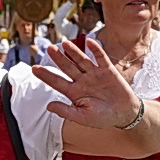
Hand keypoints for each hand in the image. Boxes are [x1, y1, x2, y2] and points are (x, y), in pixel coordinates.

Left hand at [26, 39, 141, 127]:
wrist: (125, 113)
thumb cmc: (103, 117)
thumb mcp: (83, 117)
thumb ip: (66, 111)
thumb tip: (48, 106)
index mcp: (74, 92)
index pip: (57, 82)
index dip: (46, 75)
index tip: (34, 68)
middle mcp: (82, 80)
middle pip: (67, 67)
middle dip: (58, 58)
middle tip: (49, 48)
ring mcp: (94, 74)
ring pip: (81, 60)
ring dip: (74, 52)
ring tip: (65, 43)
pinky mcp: (107, 70)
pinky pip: (100, 58)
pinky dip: (95, 50)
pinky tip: (89, 42)